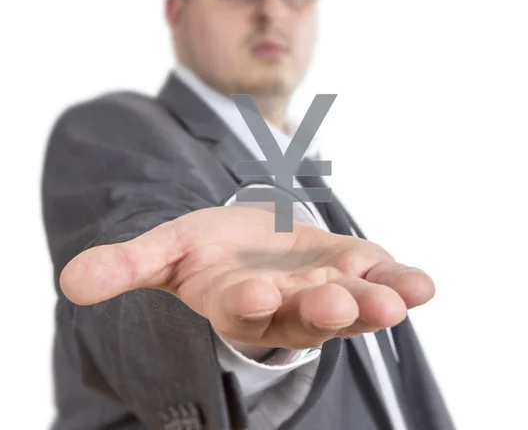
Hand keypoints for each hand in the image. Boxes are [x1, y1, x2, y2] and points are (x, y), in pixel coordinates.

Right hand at [60, 206, 434, 349]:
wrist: (250, 244)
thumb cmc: (207, 251)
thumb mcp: (165, 251)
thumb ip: (127, 265)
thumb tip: (72, 281)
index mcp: (237, 303)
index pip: (240, 310)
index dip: (245, 301)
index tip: (252, 293)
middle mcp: (285, 306)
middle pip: (305, 315)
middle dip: (321, 309)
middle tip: (337, 302)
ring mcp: (324, 288)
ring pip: (352, 302)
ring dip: (374, 301)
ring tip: (401, 297)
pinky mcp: (352, 267)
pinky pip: (379, 277)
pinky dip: (400, 280)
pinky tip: (422, 285)